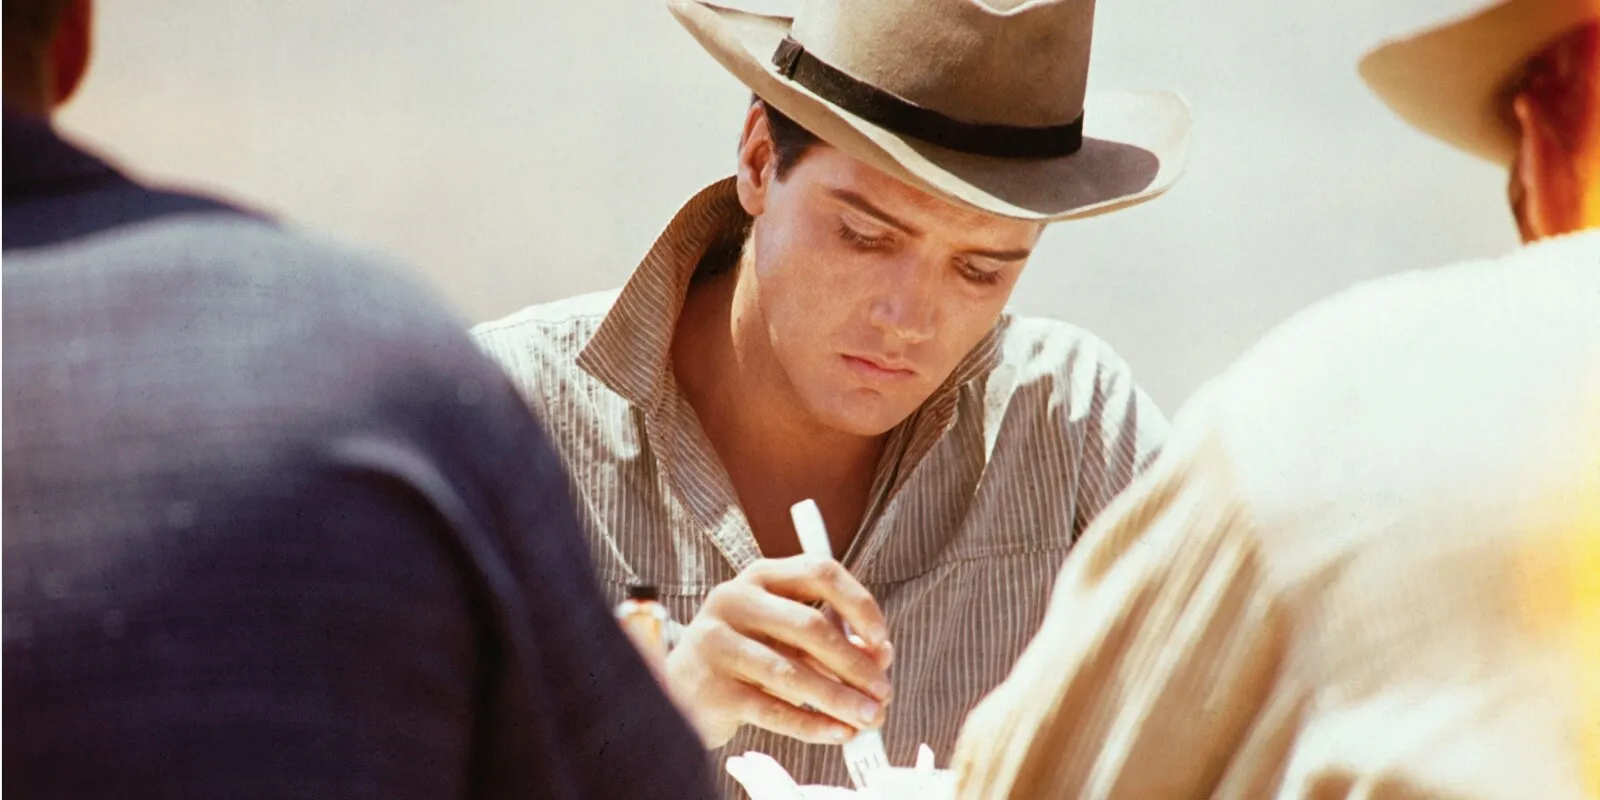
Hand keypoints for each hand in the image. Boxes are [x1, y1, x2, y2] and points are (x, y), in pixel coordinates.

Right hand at [665, 556, 894, 747]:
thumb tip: (881, 656)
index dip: (858, 604)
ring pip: (791, 673)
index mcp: (761, 576)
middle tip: (883, 691)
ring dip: (838, 698)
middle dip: (854, 663)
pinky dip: (811, 724)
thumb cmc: (747, 654)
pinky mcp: (712, 687)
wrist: (682, 688)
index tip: (882, 638)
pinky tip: (838, 732)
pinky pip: (771, 710)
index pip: (820, 572)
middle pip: (808, 625)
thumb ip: (834, 639)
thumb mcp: (788, 635)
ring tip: (868, 718)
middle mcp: (735, 600)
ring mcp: (718, 642)